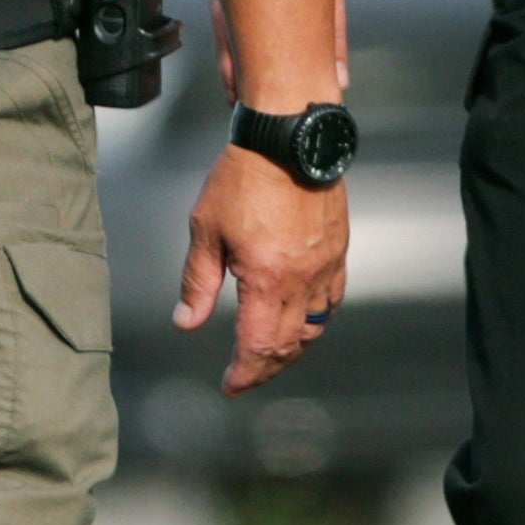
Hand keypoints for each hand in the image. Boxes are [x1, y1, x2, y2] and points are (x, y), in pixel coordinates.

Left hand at [176, 149, 346, 393]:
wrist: (287, 139)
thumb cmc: (243, 177)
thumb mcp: (206, 230)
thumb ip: (197, 282)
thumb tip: (186, 322)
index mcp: (266, 280)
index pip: (257, 346)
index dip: (244, 373)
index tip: (231, 385)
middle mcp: (301, 282)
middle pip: (287, 345)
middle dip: (264, 368)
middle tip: (246, 376)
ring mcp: (325, 268)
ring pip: (314, 329)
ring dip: (291, 350)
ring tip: (271, 355)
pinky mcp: (337, 252)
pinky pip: (332, 301)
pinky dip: (317, 321)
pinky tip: (304, 321)